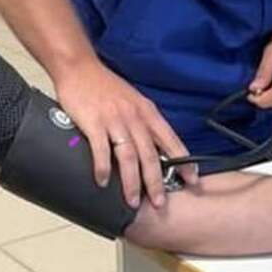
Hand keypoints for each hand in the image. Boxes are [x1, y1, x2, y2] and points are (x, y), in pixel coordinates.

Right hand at [53, 57, 196, 208]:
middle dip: (156, 182)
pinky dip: (103, 168)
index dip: (183, 161)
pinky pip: (101, 150)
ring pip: (128, 157)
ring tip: (132, 201)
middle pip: (150, 155)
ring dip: (131, 182)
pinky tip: (102, 182)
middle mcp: (134, 117)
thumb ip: (143, 122)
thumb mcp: (133, 100)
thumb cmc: (104, 86)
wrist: (79, 68)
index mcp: (147, 112)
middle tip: (160, 203)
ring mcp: (114, 120)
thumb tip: (152, 147)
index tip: (192, 180)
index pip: (170, 140)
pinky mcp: (93, 123)